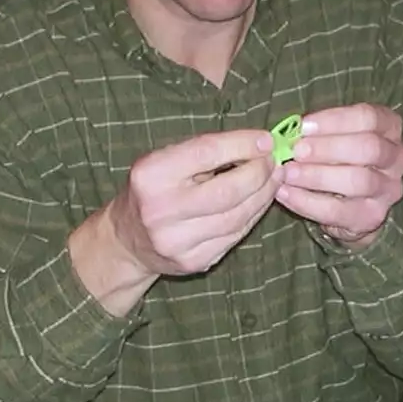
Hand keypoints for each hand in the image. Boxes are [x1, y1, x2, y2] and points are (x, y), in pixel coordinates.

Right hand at [87, 130, 281, 304]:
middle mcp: (160, 210)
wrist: (127, 239)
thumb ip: (206, 151)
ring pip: (237, 216)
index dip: (242, 144)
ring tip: (273, 179)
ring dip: (263, 195)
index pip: (206, 152)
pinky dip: (253, 215)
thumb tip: (259, 144)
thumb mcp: (165, 160)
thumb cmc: (153, 189)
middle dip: (259, 173)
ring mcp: (177, 241)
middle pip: (228, 190)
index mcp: (151, 175)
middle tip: (275, 162)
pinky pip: (235, 235)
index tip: (267, 140)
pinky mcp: (193, 261)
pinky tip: (259, 201)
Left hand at [276, 104, 402, 247]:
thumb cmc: (336, 157)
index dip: (334, 120)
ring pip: (359, 180)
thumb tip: (290, 130)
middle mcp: (397, 157)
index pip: (368, 117)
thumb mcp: (332, 136)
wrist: (346, 202)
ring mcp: (389, 190)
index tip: (303, 126)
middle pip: (369, 148)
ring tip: (288, 173)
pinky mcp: (372, 217)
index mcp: (389, 127)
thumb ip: (317, 130)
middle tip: (296, 151)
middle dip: (328, 148)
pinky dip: (307, 202)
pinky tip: (285, 193)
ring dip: (317, 176)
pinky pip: (339, 210)